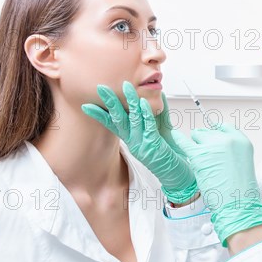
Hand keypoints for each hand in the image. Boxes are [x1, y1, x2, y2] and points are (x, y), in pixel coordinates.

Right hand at [81, 81, 197, 203]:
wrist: (175, 175)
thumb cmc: (164, 156)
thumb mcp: (150, 139)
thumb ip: (144, 124)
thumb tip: (141, 105)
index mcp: (131, 141)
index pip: (111, 126)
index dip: (99, 115)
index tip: (86, 106)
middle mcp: (134, 142)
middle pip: (119, 119)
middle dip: (110, 102)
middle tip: (101, 88)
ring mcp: (143, 144)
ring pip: (134, 119)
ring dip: (130, 101)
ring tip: (126, 86)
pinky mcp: (155, 145)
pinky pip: (149, 126)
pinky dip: (146, 114)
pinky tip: (143, 103)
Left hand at [171, 124, 261, 245]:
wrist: (237, 203)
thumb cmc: (239, 190)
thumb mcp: (242, 163)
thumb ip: (231, 150)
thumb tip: (215, 146)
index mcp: (242, 141)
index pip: (225, 127)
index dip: (216, 132)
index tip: (211, 136)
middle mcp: (228, 139)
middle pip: (210, 131)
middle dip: (206, 141)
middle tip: (207, 156)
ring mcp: (213, 145)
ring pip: (198, 135)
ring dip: (196, 145)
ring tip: (200, 160)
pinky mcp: (199, 154)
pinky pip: (184, 141)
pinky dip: (178, 138)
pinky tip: (174, 135)